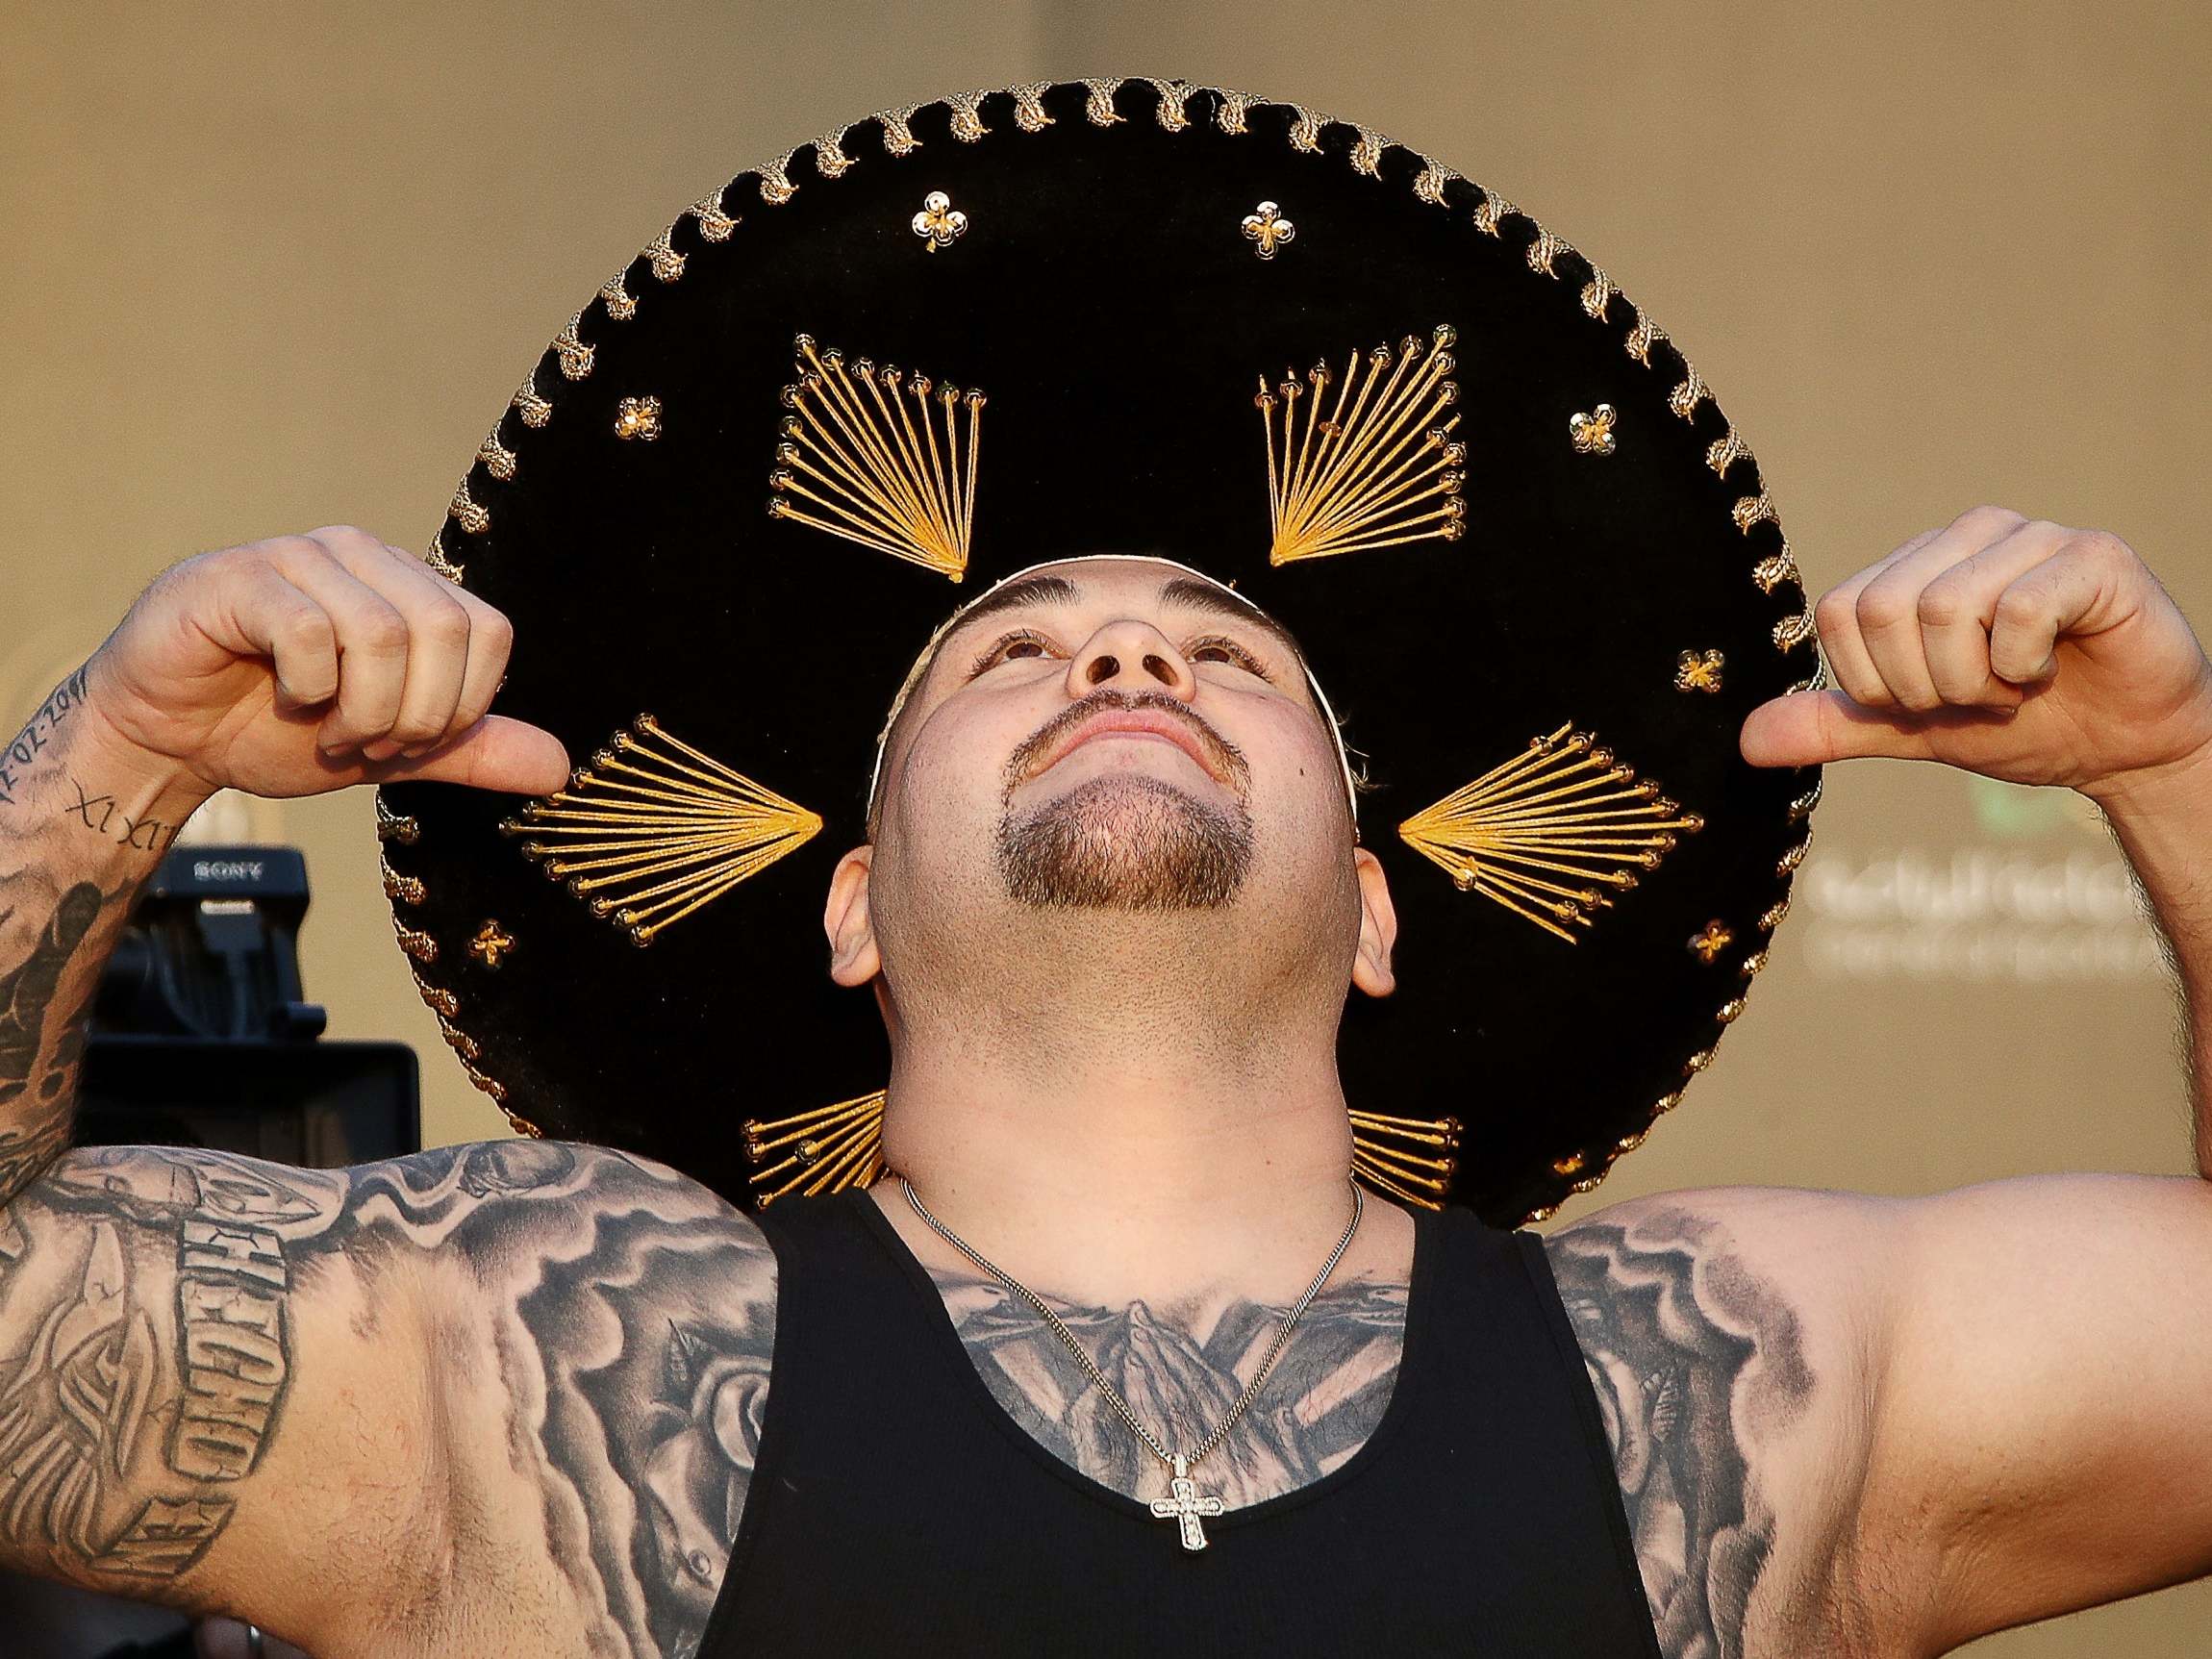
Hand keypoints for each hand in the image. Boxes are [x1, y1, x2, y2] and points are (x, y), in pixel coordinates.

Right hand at [80, 526, 568, 802]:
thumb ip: (472, 751)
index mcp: (410, 586)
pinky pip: (309, 628)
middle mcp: (362, 556)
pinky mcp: (238, 578)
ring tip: (329, 731)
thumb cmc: (279, 730)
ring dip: (362, 710)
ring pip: (382, 632)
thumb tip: (560, 768)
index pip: (490, 633)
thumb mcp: (394, 750)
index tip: (409, 743)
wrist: (172, 740)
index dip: (460, 707)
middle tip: (369, 744)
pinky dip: (311, 688)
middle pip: (446, 630)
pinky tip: (289, 702)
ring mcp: (299, 558)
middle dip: (415, 715)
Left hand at [1739, 505, 2211, 799]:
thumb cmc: (2025, 724)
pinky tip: (2051, 667)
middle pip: (1884, 610)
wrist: (2127, 747)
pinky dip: (2023, 664)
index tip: (1931, 700)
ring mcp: (2031, 537)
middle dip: (1926, 686)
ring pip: (1944, 608)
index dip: (1875, 682)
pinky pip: (2018, 609)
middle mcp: (1968, 536)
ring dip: (1977, 680)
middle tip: (1981, 696)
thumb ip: (1837, 724)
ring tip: (2018, 683)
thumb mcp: (1914, 730)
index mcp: (1917, 565)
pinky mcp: (2092, 555)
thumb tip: (1746, 741)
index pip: (1840, 613)